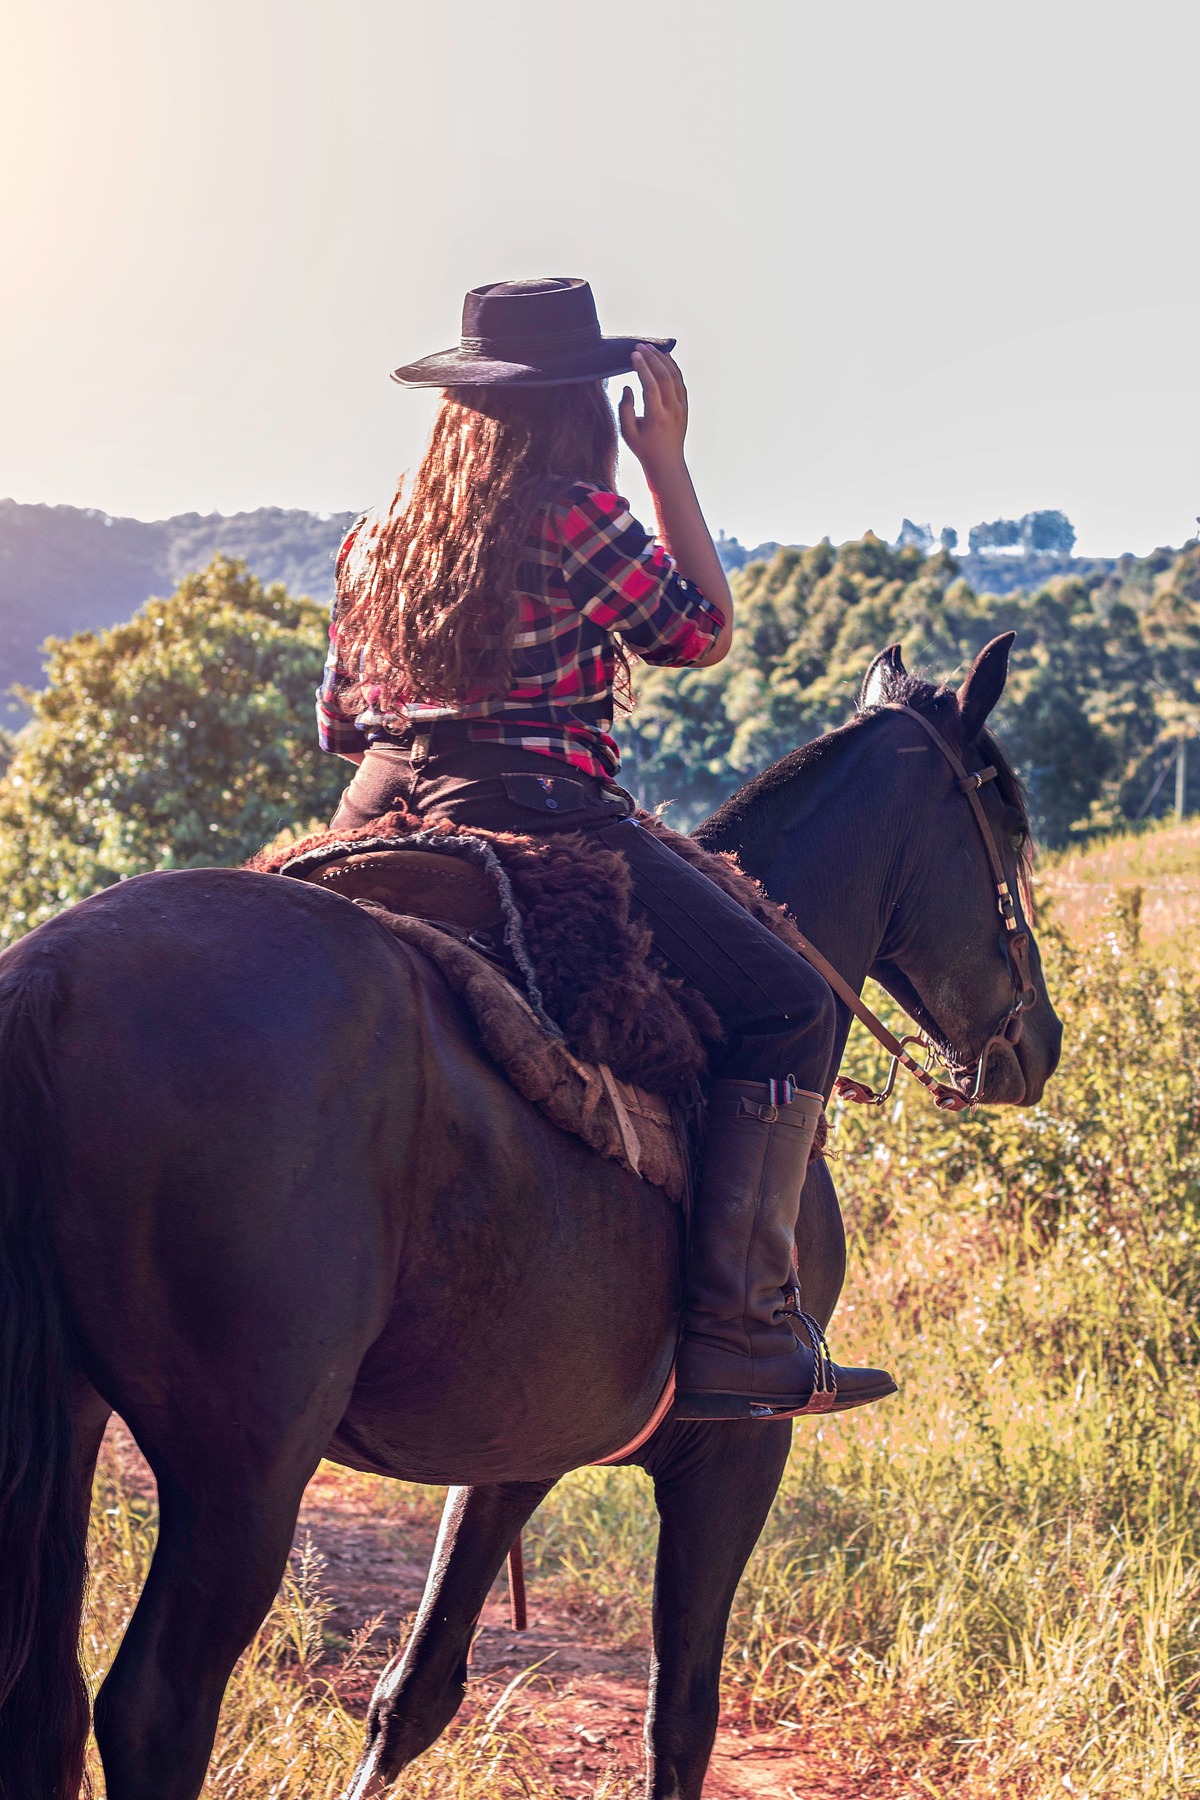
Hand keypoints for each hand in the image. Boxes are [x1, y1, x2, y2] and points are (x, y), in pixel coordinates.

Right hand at [618, 345, 687, 479]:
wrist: (667, 463)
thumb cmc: (643, 448)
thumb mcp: (627, 432)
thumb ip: (625, 408)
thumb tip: (628, 387)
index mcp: (656, 417)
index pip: (650, 385)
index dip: (642, 367)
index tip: (633, 355)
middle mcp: (672, 410)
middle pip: (664, 376)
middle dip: (651, 358)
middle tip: (640, 346)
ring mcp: (681, 408)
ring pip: (674, 376)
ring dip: (663, 360)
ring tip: (651, 348)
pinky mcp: (685, 407)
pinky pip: (680, 382)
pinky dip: (672, 368)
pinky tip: (664, 359)